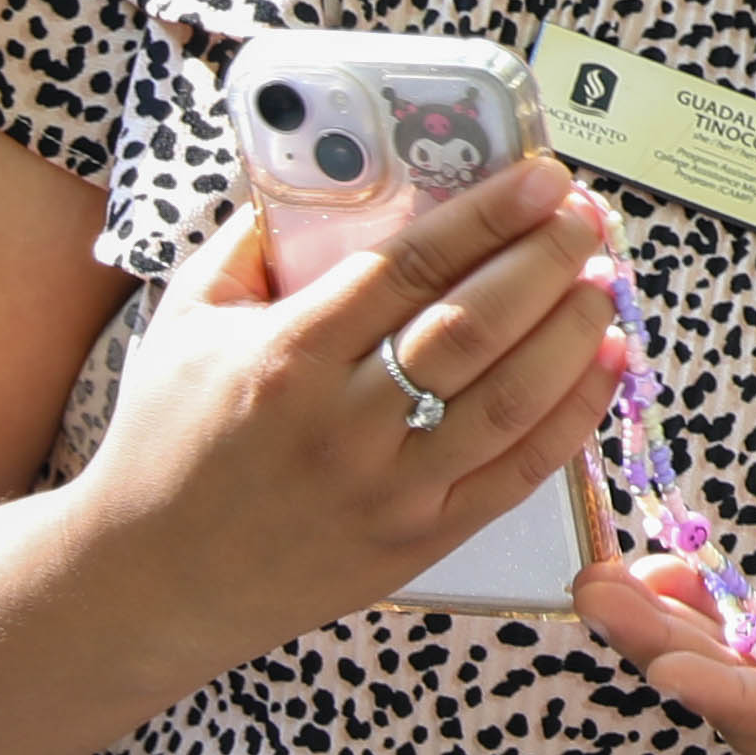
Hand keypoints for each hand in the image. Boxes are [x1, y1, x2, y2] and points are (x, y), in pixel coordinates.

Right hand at [72, 157, 630, 669]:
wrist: (148, 582)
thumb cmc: (165, 441)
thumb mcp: (185, 323)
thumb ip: (250, 243)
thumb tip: (322, 172)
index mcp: (287, 355)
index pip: (409, 266)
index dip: (487, 215)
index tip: (541, 175)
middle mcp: (343, 424)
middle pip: (475, 327)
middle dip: (548, 260)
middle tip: (587, 216)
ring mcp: (386, 490)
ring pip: (510, 400)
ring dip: (574, 330)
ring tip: (607, 278)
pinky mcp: (417, 542)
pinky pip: (517, 474)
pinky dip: (574, 415)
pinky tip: (607, 364)